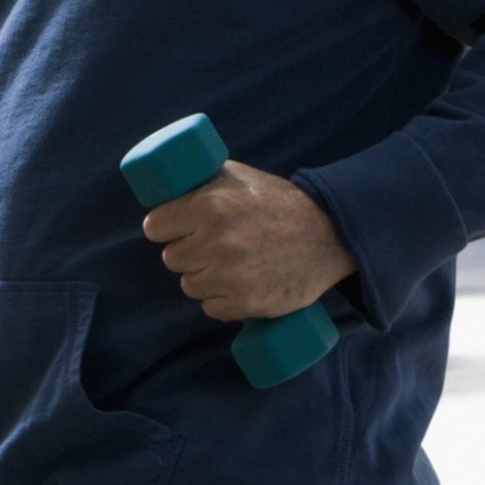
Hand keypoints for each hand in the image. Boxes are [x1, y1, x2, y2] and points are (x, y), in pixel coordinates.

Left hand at [141, 160, 356, 321]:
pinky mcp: (247, 302)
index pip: (155, 227)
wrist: (329, 235)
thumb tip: (164, 185)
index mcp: (208, 206)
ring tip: (226, 265)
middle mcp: (216, 241)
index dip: (164, 227)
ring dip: (202, 278)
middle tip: (208, 246)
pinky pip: (211, 308)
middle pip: (172, 258)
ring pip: (189, 285)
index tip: (173, 228)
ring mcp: (231, 275)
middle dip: (187, 252)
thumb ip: (201, 180)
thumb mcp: (238, 176)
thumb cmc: (278, 202)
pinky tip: (235, 286)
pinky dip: (220, 301)